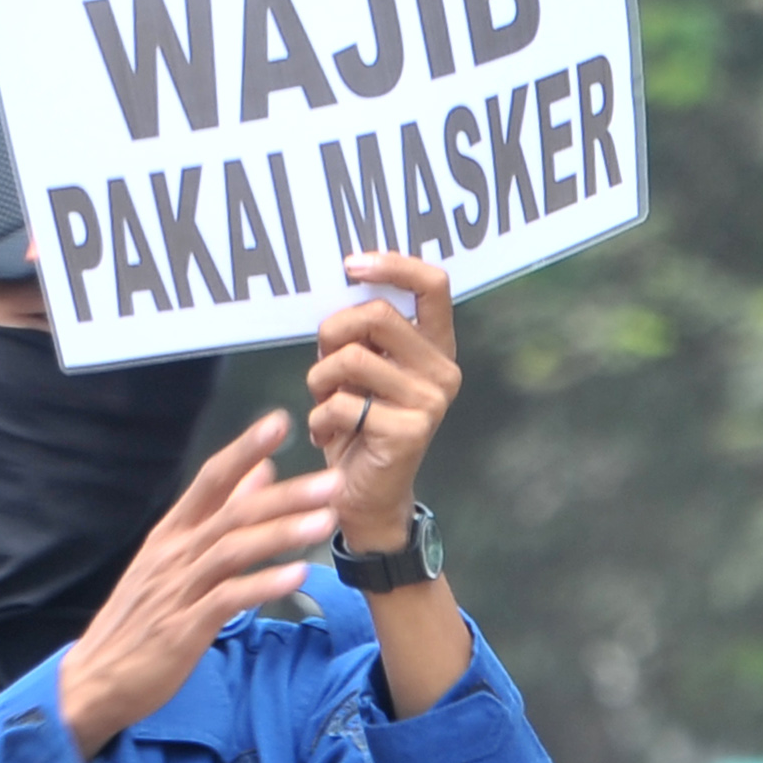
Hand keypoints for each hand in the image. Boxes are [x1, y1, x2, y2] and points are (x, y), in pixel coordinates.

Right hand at [56, 413, 340, 755]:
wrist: (96, 677)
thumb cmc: (141, 618)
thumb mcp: (172, 560)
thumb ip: (217, 516)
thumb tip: (259, 473)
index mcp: (171, 534)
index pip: (210, 480)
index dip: (244, 449)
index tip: (280, 421)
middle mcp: (174, 554)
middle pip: (233, 513)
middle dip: (285, 495)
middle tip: (332, 482)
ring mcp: (178, 589)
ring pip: (233, 550)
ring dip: (282, 534)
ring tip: (324, 522)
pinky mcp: (184, 628)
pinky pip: (227, 599)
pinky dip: (262, 585)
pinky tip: (296, 575)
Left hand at [306, 251, 460, 552]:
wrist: (368, 497)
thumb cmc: (359, 427)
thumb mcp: (364, 372)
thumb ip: (364, 334)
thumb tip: (341, 284)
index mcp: (436, 349)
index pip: (433, 286)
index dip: (393, 265)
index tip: (352, 265)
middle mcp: (442, 372)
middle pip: (376, 315)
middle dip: (332, 334)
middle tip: (322, 363)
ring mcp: (430, 403)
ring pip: (351, 359)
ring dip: (319, 382)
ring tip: (323, 405)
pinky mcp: (409, 432)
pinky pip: (343, 404)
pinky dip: (319, 419)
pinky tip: (327, 436)